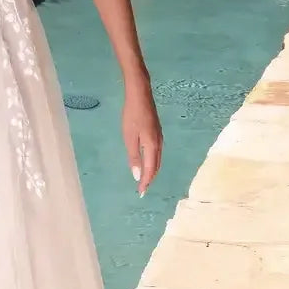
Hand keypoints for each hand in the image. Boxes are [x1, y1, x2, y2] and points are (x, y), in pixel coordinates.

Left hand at [122, 75, 161, 195]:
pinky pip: (157, 153)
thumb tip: (138, 176)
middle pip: (156, 166)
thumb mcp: (129, 138)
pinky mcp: (157, 133)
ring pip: (158, 160)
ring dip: (152, 171)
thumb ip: (133, 157)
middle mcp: (159, 144)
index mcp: (152, 146)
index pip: (150, 170)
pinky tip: (147, 162)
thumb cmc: (132, 116)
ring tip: (144, 180)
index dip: (146, 182)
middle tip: (142, 189)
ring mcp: (159, 137)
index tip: (140, 193)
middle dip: (150, 179)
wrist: (140, 95)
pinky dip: (153, 162)